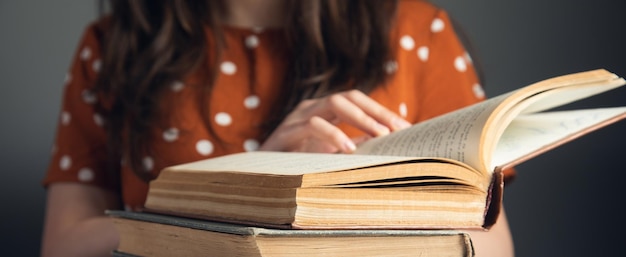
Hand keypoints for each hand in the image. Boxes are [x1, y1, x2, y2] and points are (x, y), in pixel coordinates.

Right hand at [259, 90, 411, 152]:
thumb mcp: (330, 157)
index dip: (382, 111)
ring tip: (381, 137)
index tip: (407, 128)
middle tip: (398, 130)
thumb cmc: (295, 167)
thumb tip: (389, 150)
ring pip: (333, 102)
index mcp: (323, 111)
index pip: (357, 100)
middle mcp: (311, 107)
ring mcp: (297, 117)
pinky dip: (334, 135)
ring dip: (361, 118)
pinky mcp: (285, 132)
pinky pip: (313, 125)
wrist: (257, 178)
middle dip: (376, 111)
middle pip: (349, 96)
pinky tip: (348, 150)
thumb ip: (354, 149)